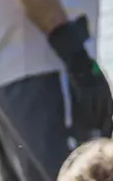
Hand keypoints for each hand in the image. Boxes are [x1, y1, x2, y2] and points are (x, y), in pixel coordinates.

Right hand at [48, 17, 112, 137]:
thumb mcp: (87, 70)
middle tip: (103, 133)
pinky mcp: (82, 84)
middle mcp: (100, 84)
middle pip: (105, 107)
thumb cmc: (76, 57)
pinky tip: (84, 120)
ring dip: (95, 119)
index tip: (108, 126)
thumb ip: (89, 82)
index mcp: (102, 81)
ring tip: (94, 131)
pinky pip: (85, 102)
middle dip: (105, 120)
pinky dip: (85, 112)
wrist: (70, 47)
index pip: (109, 102)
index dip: (109, 114)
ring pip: (96, 107)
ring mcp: (91, 84)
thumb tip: (87, 93)